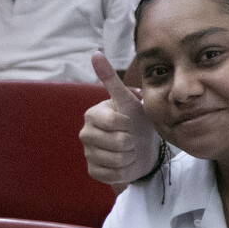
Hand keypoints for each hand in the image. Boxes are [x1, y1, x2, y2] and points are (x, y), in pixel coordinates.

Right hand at [80, 51, 160, 184]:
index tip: (132, 121)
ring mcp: (88, 153)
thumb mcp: (129, 99)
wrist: (143, 145)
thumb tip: (95, 53)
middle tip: (133, 137)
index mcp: (92, 114)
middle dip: (133, 141)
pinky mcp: (93, 170)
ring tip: (130, 149)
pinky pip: (113, 174)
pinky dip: (126, 170)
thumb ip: (112, 79)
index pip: (116, 122)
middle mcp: (85, 133)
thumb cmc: (135, 119)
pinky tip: (125, 162)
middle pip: (119, 143)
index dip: (131, 124)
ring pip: (118, 160)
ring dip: (132, 156)